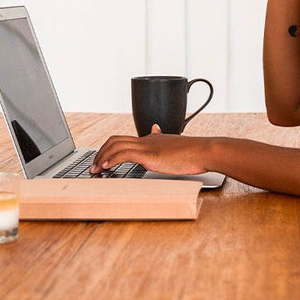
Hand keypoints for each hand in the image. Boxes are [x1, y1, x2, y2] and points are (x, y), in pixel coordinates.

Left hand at [90, 124, 209, 174]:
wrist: (204, 151)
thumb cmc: (194, 152)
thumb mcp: (175, 145)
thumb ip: (163, 140)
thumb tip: (156, 129)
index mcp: (152, 139)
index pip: (125, 139)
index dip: (111, 149)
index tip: (104, 160)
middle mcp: (147, 140)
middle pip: (115, 140)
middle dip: (101, 152)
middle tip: (94, 165)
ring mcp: (147, 147)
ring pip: (115, 145)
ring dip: (101, 157)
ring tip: (96, 169)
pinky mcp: (149, 155)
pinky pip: (124, 154)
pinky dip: (111, 160)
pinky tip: (107, 167)